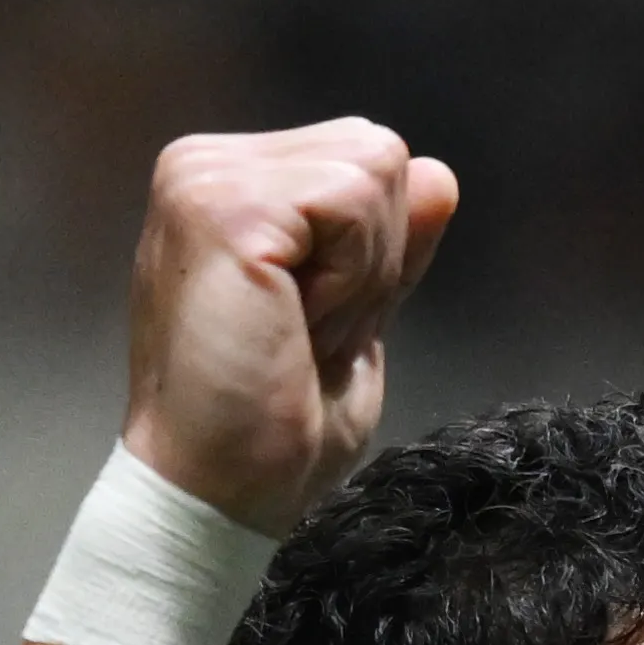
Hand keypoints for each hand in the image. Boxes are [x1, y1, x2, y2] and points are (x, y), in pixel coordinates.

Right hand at [120, 121, 460, 530]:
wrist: (218, 492)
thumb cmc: (269, 426)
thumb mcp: (354, 318)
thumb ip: (387, 245)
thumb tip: (439, 175)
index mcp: (228, 184)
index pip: (363, 161)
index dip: (372, 253)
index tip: (309, 326)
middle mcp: (204, 163)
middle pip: (375, 152)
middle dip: (373, 257)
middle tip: (303, 333)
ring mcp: (206, 176)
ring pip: (373, 171)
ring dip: (361, 273)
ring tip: (294, 331)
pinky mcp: (224, 205)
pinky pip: (354, 200)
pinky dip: (349, 278)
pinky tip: (291, 324)